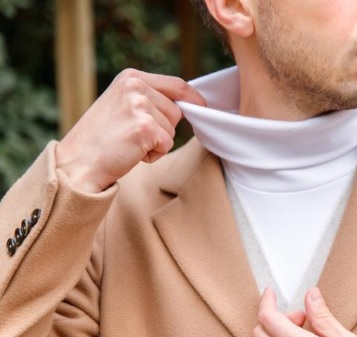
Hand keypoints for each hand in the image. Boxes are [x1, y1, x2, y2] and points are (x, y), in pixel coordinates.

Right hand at [55, 68, 205, 192]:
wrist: (78, 162)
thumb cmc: (101, 139)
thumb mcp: (122, 105)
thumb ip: (149, 98)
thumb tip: (186, 104)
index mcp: (131, 77)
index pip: (177, 84)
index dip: (193, 99)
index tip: (201, 107)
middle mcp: (135, 86)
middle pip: (177, 111)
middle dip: (163, 129)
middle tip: (132, 135)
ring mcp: (139, 105)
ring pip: (172, 130)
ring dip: (156, 143)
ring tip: (129, 142)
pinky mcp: (144, 126)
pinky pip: (167, 145)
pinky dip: (154, 155)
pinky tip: (132, 152)